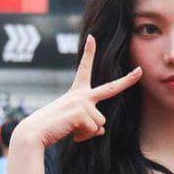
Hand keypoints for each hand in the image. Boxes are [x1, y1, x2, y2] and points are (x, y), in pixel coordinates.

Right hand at [12, 35, 141, 147]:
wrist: (33, 134)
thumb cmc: (51, 128)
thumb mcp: (72, 123)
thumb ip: (89, 124)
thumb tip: (101, 130)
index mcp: (76, 93)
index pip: (84, 70)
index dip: (88, 53)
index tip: (91, 37)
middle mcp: (80, 95)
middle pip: (110, 88)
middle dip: (127, 80)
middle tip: (140, 71)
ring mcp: (82, 102)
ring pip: (100, 123)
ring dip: (87, 132)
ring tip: (70, 130)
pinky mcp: (81, 112)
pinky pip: (94, 130)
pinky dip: (83, 136)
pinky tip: (70, 134)